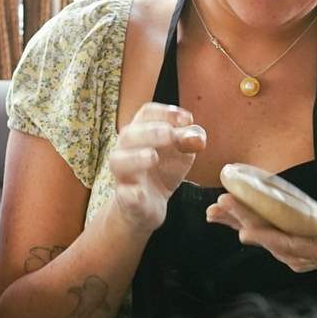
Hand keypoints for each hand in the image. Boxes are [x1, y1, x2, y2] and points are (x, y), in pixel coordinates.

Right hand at [109, 103, 207, 229]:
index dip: (165, 112)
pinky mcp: (126, 199)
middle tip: (170, 134)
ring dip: (135, 157)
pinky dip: (130, 193)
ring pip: (119, 162)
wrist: (148, 205)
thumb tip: (197, 136)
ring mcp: (124, 175)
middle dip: (151, 132)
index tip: (186, 119)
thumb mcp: (182, 152)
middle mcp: (126, 149)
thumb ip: (191, 140)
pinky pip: (124, 195)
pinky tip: (139, 192)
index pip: (146, 113)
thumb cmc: (163, 170)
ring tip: (153, 156)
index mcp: (140, 132)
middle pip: (129, 134)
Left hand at [206, 195, 316, 271]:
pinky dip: (233, 221)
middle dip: (242, 220)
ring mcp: (282, 249)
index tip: (246, 232)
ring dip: (233, 221)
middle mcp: (293, 254)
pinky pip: (252, 230)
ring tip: (213, 210)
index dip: (266, 238)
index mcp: (313, 249)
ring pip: (255, 234)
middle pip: (266, 237)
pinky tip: (215, 213)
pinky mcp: (275, 241)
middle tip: (222, 203)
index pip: (287, 244)